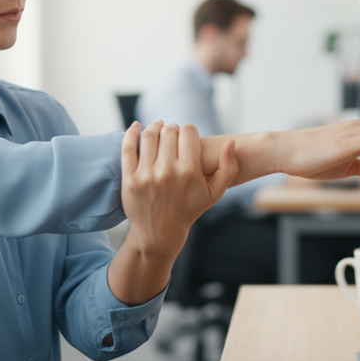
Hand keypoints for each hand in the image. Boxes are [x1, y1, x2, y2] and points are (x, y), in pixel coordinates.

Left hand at [108, 121, 239, 304]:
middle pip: (169, 131)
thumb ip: (228, 167)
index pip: (188, 131)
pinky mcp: (130, 179)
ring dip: (154, 127)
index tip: (187, 137)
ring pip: (149, 135)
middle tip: (173, 135)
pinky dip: (131, 133)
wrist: (160, 233)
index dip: (189, 130)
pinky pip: (128, 147)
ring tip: (158, 128)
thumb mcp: (214, 193)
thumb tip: (231, 142)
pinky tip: (136, 127)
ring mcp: (146, 175)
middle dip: (173, 129)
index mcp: (189, 172)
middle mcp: (168, 171)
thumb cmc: (189, 209)